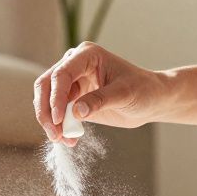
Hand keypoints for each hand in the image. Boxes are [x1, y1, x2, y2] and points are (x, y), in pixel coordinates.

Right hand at [33, 41, 170, 144]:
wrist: (150, 100)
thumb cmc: (142, 90)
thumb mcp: (124, 94)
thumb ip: (100, 100)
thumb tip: (76, 111)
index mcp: (86, 55)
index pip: (62, 74)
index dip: (56, 97)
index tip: (59, 119)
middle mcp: (74, 65)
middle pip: (46, 85)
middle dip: (46, 111)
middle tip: (54, 133)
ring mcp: (71, 83)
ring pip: (47, 101)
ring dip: (50, 122)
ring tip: (62, 139)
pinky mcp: (73, 99)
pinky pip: (57, 113)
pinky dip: (59, 127)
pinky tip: (70, 139)